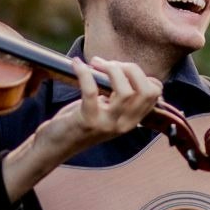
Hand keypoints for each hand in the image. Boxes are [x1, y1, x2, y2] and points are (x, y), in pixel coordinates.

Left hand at [42, 58, 164, 158]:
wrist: (55, 146)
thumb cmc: (78, 122)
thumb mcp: (106, 111)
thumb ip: (118, 96)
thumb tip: (122, 68)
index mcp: (131, 120)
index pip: (154, 93)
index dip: (141, 74)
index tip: (120, 68)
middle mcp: (124, 124)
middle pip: (146, 90)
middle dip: (129, 68)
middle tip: (107, 64)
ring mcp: (107, 124)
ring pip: (126, 91)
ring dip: (111, 69)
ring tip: (94, 63)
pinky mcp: (88, 122)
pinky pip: (91, 91)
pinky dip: (83, 73)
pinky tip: (76, 63)